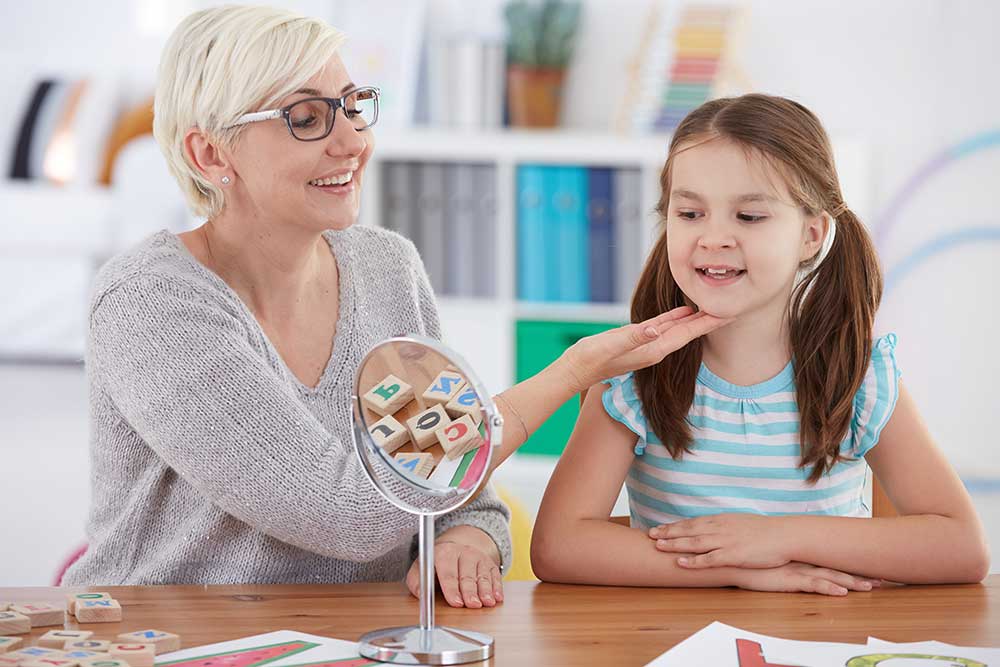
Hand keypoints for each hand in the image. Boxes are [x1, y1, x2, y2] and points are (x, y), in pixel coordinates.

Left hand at [406, 540, 503, 608]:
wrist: (457, 546)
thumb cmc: (437, 563)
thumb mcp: (422, 567)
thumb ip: (416, 581)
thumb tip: (420, 594)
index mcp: (444, 553)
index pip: (448, 572)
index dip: (452, 588)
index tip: (455, 602)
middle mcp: (463, 552)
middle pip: (467, 575)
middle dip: (470, 591)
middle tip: (472, 604)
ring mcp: (478, 557)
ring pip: (482, 576)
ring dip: (486, 590)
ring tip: (487, 602)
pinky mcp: (490, 563)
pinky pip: (495, 575)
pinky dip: (497, 587)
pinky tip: (497, 597)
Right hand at [560, 306, 732, 392]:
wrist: (576, 370)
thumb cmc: (591, 358)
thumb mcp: (611, 345)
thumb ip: (633, 336)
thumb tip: (656, 328)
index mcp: (653, 349)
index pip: (688, 334)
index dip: (708, 323)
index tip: (729, 313)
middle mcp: (655, 349)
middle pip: (690, 332)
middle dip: (711, 320)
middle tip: (733, 306)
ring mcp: (647, 345)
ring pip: (679, 329)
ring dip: (697, 319)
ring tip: (716, 306)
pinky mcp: (638, 339)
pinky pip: (664, 326)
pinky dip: (677, 318)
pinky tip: (685, 311)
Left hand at [650, 514, 791, 568]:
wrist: (785, 536)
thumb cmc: (766, 532)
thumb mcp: (741, 523)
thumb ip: (726, 526)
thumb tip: (714, 529)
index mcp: (722, 520)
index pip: (693, 522)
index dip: (674, 525)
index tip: (659, 527)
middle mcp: (720, 528)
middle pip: (688, 529)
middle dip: (668, 532)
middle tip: (649, 534)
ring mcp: (726, 541)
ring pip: (694, 542)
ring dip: (675, 544)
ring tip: (657, 545)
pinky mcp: (734, 555)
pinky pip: (710, 559)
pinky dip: (693, 561)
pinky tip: (680, 562)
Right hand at [734, 562, 881, 595]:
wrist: (733, 561)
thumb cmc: (751, 562)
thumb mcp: (774, 561)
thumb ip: (787, 560)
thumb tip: (797, 561)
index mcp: (801, 557)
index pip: (832, 560)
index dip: (852, 564)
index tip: (871, 566)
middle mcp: (803, 562)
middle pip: (837, 567)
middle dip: (861, 573)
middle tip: (884, 577)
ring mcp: (797, 571)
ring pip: (831, 576)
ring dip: (852, 581)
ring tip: (872, 586)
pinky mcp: (788, 580)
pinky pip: (813, 585)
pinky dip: (829, 588)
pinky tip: (842, 592)